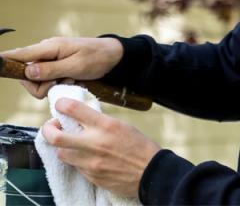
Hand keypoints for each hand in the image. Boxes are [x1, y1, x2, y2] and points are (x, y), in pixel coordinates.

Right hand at [2, 37, 123, 98]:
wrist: (112, 55)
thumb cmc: (96, 57)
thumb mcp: (76, 66)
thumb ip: (52, 69)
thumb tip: (28, 72)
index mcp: (49, 48)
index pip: (19, 54)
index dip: (5, 61)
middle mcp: (45, 53)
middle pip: (25, 76)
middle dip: (40, 85)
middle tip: (61, 82)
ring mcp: (50, 60)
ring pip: (36, 82)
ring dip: (51, 85)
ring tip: (70, 79)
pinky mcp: (55, 67)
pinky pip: (47, 81)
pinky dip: (57, 84)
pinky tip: (70, 80)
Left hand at [43, 98, 160, 197]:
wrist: (151, 172)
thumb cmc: (140, 146)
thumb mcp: (122, 125)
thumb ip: (101, 122)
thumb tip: (83, 119)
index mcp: (105, 125)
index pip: (74, 110)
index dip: (61, 104)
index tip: (60, 104)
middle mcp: (94, 142)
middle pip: (56, 136)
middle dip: (48, 129)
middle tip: (51, 126)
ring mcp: (90, 162)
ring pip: (61, 153)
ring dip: (62, 146)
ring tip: (69, 143)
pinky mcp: (91, 176)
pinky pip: (75, 166)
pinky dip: (75, 159)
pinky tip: (84, 156)